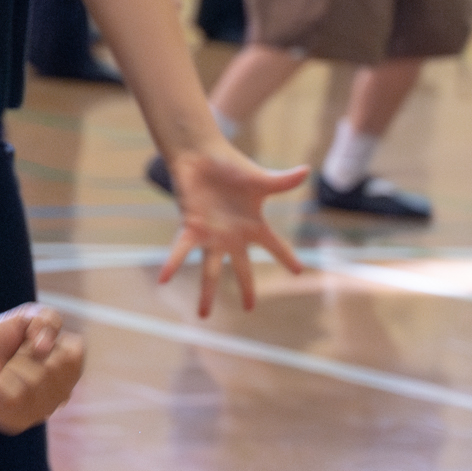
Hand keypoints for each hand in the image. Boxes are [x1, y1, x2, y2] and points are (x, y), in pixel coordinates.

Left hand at [0, 304, 84, 434]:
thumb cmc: (0, 339)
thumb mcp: (29, 317)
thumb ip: (49, 320)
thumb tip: (44, 348)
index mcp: (69, 374)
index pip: (74, 353)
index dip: (48, 339)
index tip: (31, 341)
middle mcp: (60, 397)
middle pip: (55, 367)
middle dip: (27, 352)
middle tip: (14, 357)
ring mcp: (39, 413)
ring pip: (35, 381)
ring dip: (13, 367)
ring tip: (5, 371)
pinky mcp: (15, 422)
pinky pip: (14, 395)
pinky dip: (1, 382)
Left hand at [158, 139, 307, 314]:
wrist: (201, 155)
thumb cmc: (231, 165)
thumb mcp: (260, 179)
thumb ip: (282, 182)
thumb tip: (307, 171)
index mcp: (253, 225)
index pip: (275, 246)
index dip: (286, 258)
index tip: (299, 272)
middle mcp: (233, 235)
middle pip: (241, 268)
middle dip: (245, 288)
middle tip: (249, 309)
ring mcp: (212, 234)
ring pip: (211, 270)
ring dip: (207, 292)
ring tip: (204, 316)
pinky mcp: (191, 227)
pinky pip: (181, 250)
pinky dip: (173, 263)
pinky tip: (164, 279)